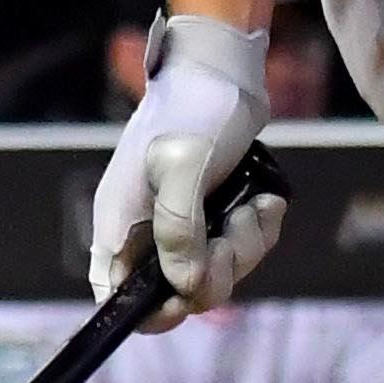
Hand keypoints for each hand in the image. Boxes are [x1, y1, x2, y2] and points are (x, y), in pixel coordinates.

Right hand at [88, 10, 282, 316]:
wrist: (224, 71)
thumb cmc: (196, 110)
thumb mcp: (184, 166)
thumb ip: (180, 229)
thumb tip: (185, 286)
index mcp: (121, 224)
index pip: (117, 297)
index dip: (152, 311)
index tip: (188, 295)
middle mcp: (147, 231)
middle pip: (181, 291)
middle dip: (219, 269)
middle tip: (235, 229)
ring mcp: (183, 224)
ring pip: (218, 272)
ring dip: (246, 246)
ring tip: (255, 206)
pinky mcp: (215, 214)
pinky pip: (240, 248)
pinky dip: (259, 229)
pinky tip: (266, 201)